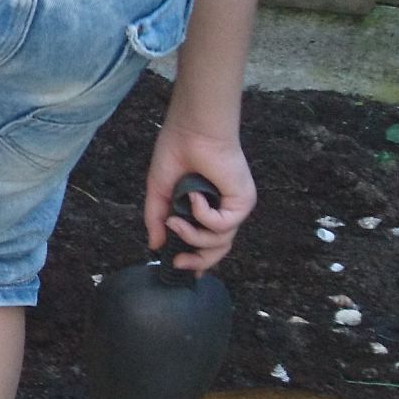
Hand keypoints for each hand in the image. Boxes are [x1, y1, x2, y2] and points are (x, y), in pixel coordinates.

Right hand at [143, 113, 254, 272]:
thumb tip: (155, 246)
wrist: (193, 130)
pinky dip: (203, 215)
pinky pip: (222, 225)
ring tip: (174, 220)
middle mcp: (225, 210)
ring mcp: (235, 207)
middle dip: (198, 261)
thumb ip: (157, 219)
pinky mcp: (243, 202)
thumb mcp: (159, 190)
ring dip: (193, 236)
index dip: (198, 259)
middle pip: (218, 249)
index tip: (181, 268)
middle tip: (178, 262)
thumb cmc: (176, 151)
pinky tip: (194, 197)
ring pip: (220, 242)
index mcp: (208, 207)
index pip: (209, 241)